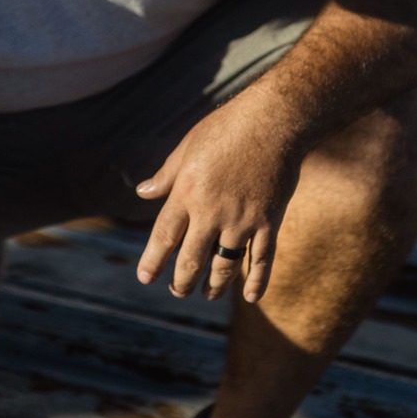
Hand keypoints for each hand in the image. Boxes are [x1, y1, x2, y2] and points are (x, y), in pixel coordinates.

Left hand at [135, 91, 303, 302]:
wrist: (274, 120)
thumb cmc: (227, 128)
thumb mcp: (187, 147)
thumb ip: (165, 176)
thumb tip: (141, 192)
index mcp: (187, 192)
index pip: (164, 237)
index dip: (153, 261)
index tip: (146, 278)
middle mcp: (212, 212)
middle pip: (191, 260)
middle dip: (181, 282)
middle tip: (177, 291)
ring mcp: (243, 219)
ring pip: (225, 266)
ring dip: (213, 285)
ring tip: (207, 294)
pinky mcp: (269, 221)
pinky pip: (262, 259)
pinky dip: (257, 281)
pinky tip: (251, 297)